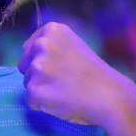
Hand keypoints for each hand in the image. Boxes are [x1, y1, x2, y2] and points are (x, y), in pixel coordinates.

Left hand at [18, 21, 135, 127]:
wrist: (110, 95)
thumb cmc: (94, 73)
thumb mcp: (73, 45)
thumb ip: (51, 45)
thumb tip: (28, 56)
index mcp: (52, 30)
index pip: (29, 48)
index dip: (44, 62)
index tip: (62, 67)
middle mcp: (41, 44)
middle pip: (25, 65)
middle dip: (39, 75)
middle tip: (63, 81)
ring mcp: (37, 67)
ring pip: (28, 83)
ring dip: (42, 89)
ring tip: (65, 91)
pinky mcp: (35, 89)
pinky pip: (30, 100)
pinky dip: (42, 105)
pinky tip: (61, 101)